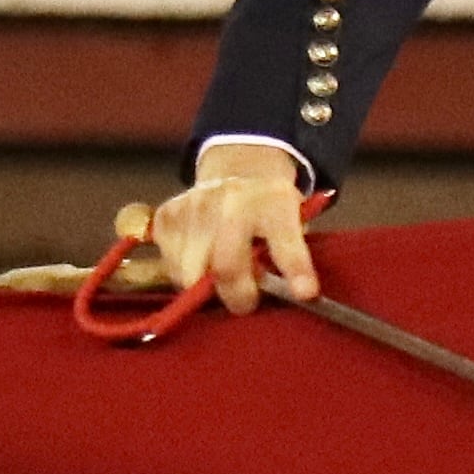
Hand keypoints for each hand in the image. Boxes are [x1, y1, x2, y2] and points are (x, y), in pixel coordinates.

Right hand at [120, 143, 316, 314]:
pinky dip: (185, 274)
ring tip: (222, 279)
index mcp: (274, 202)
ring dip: (207, 288)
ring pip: (190, 273)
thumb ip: (289, 255)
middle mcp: (232, 201)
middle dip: (237, 296)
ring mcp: (195, 206)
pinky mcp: (167, 215)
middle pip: (226, 266)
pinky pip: (170, 265)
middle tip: (246, 303)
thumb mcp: (293, 222)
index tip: (306, 293)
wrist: (237, 170)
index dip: (296, 269)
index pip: (285, 240)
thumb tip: (289, 296)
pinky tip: (201, 260)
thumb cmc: (270, 210)